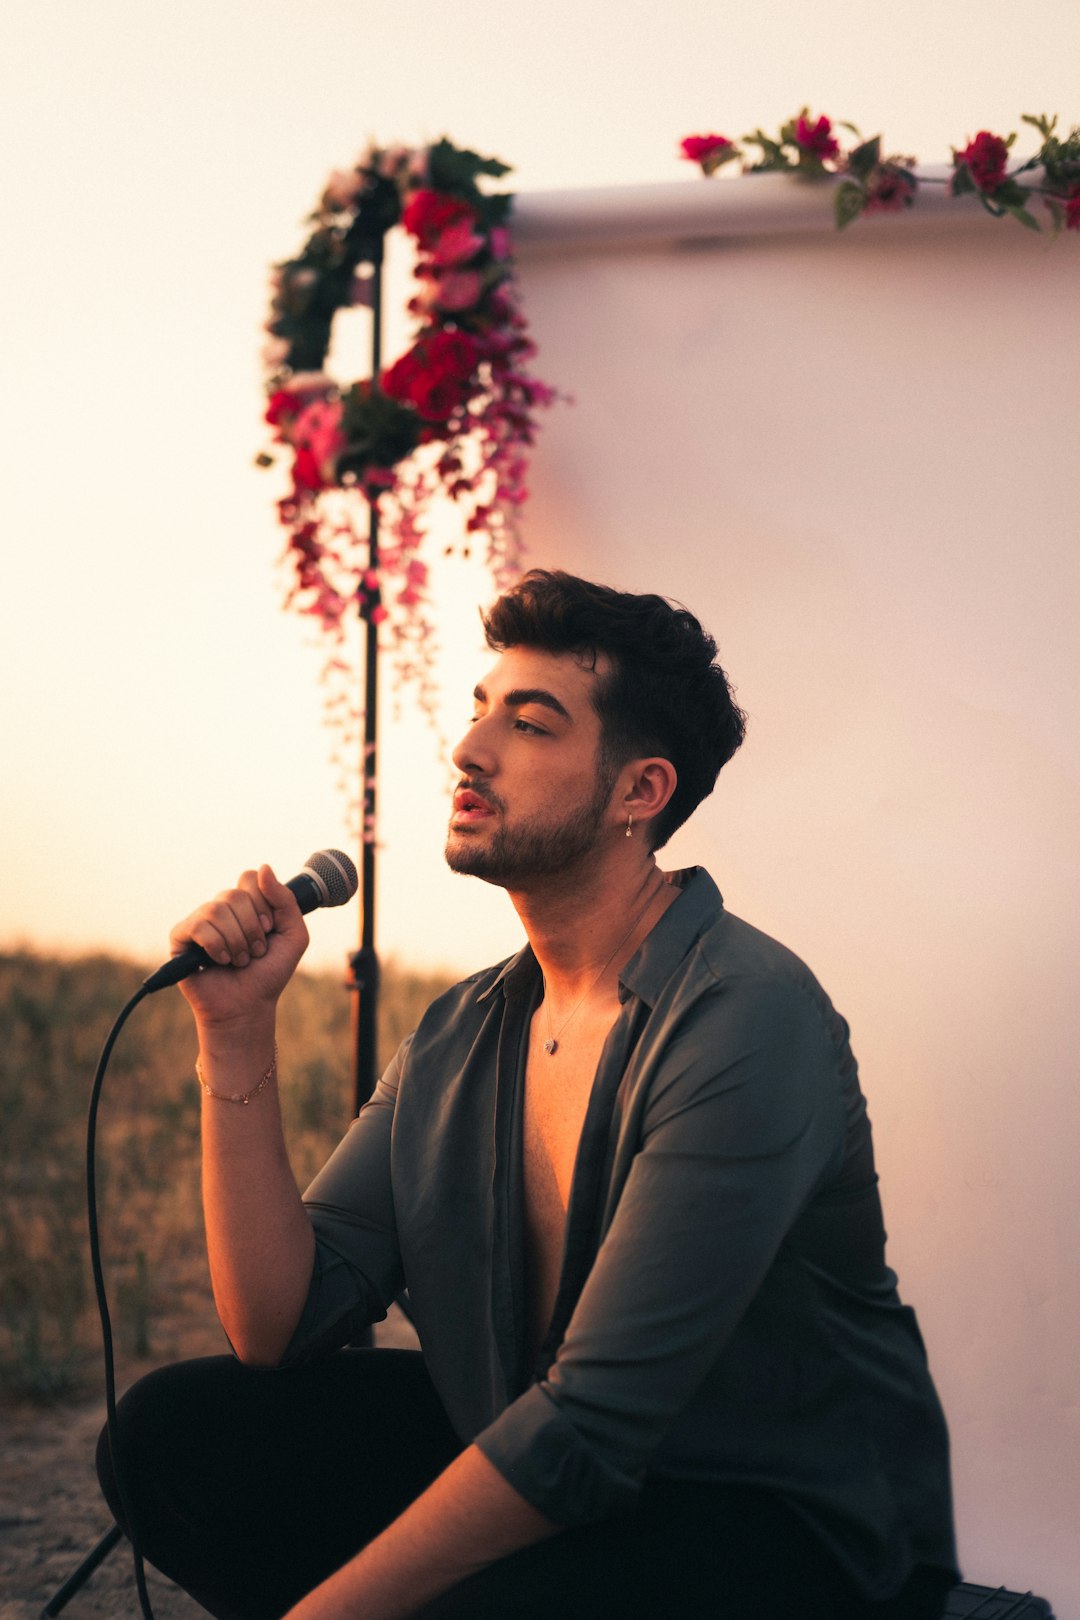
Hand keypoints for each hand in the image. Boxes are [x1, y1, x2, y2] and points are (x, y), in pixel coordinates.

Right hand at [169, 863, 308, 1028]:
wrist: (249, 1006)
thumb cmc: (269, 972)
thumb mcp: (293, 934)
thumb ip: (285, 900)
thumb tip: (264, 868)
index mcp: (245, 904)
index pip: (249, 878)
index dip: (263, 903)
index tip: (269, 928)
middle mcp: (220, 909)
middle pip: (235, 894)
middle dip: (252, 927)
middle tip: (256, 951)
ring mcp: (199, 921)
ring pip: (217, 908)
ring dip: (236, 940)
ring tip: (239, 960)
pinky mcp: (181, 938)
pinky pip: (198, 926)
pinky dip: (216, 945)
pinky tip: (220, 961)